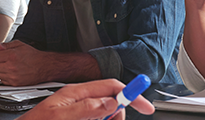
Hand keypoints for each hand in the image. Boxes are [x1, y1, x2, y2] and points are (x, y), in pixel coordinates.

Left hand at [0, 41, 49, 85]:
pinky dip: (4, 77)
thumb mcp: (20, 45)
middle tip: (2, 60)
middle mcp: (11, 67)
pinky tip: (11, 72)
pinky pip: (2, 81)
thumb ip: (6, 45)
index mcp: (11, 56)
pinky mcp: (14, 84)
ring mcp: (12, 77)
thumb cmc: (33, 55)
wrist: (44, 66)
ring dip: (0, 70)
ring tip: (8, 66)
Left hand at [17, 79, 153, 119]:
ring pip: (104, 118)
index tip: (145, 106)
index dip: (131, 94)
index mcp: (75, 93)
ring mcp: (78, 115)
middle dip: (116, 116)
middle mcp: (78, 102)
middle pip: (111, 106)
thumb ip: (87, 108)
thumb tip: (112, 101)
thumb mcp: (60, 117)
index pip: (110, 87)